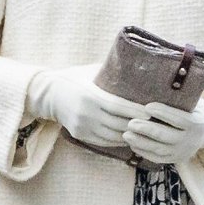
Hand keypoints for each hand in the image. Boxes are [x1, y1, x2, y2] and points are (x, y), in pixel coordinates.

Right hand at [27, 68, 144, 149]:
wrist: (48, 94)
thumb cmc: (74, 79)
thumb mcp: (90, 72)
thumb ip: (109, 71)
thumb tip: (133, 62)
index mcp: (91, 96)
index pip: (118, 107)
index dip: (136, 111)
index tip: (151, 112)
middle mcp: (86, 113)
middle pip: (118, 123)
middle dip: (137, 124)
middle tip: (154, 124)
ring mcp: (83, 126)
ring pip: (112, 136)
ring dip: (130, 135)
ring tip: (145, 133)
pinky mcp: (80, 135)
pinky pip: (103, 142)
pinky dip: (118, 141)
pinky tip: (129, 137)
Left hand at [122, 99, 203, 166]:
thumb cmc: (191, 109)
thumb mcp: (191, 103)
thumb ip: (178, 99)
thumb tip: (153, 85)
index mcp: (196, 123)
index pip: (178, 118)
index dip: (163, 112)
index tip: (147, 106)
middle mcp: (190, 140)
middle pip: (165, 135)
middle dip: (147, 129)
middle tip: (131, 123)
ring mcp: (182, 152)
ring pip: (158, 149)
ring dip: (141, 142)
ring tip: (126, 134)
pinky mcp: (173, 160)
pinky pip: (156, 158)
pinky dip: (143, 151)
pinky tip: (132, 143)